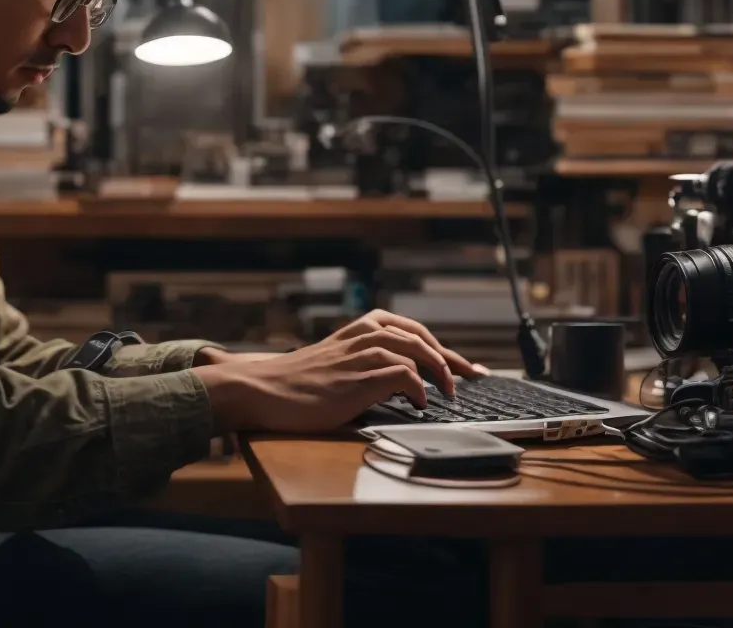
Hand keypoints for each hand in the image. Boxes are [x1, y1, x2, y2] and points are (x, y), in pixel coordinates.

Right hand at [192, 328, 440, 433]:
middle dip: (451, 359)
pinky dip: (418, 388)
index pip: (411, 329)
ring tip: (448, 393)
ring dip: (438, 372)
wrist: (262, 390)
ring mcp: (359, 357)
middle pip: (420, 338)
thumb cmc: (294, 384)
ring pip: (416, 352)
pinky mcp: (357, 380)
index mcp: (357, 330)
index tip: (464, 366)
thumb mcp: (333, 364)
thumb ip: (362, 364)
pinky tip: (420, 404)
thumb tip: (399, 382)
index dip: (442, 348)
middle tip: (470, 377)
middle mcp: (361, 336)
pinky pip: (403, 376)